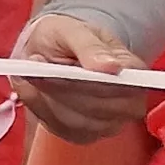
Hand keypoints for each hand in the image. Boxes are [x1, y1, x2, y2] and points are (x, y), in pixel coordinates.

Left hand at [11, 13, 147, 142]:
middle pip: (97, 108)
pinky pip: (60, 128)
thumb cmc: (66, 38)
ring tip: (32, 74)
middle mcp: (127, 103)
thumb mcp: (73, 30)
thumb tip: (111, 67)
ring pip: (76, 121)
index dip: (92, 82)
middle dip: (62, 88)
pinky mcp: (84, 134)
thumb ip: (91, 46)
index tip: (65, 70)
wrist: (51, 50)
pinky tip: (31, 89)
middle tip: (35, 63)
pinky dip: (40, 108)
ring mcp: (107, 123)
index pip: (123, 87)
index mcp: (132, 71)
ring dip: (47, 98)